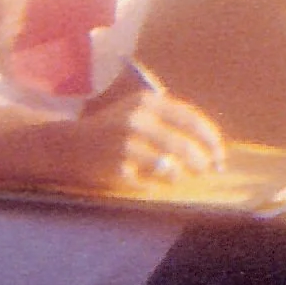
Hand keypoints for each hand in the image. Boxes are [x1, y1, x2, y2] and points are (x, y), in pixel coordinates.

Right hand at [0, 87, 226, 191]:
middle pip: (184, 145)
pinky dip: (159, 183)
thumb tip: (209, 145)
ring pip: (170, 165)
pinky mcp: (116, 166)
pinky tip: (160, 182)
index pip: (191, 120)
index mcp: (147, 101)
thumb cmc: (110, 129)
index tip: (220, 154)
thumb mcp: (138, 111)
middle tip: (210, 170)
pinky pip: (150, 180)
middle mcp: (137, 119)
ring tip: (186, 176)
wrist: (65, 145)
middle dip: (202, 161)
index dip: (211, 139)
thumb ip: (169, 120)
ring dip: (184, 174)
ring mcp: (125, 143)